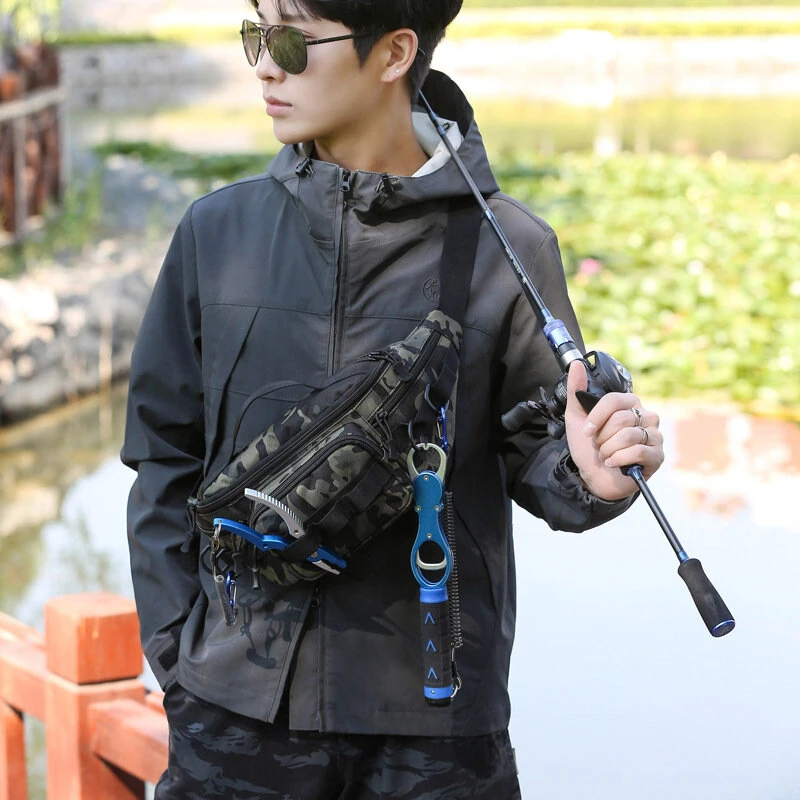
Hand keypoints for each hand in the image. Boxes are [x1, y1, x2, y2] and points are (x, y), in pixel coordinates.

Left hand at [564, 360, 663, 500]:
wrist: (593, 476)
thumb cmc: (588, 447)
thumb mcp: (576, 418)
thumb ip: (576, 391)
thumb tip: (576, 363)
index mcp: (629, 404)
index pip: (614, 400)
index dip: (597, 417)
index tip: (587, 431)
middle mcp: (646, 416)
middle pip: (620, 420)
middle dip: (602, 437)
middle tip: (599, 446)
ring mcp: (654, 435)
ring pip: (628, 436)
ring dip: (609, 450)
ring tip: (606, 455)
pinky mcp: (657, 455)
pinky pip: (638, 452)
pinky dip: (619, 460)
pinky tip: (614, 463)